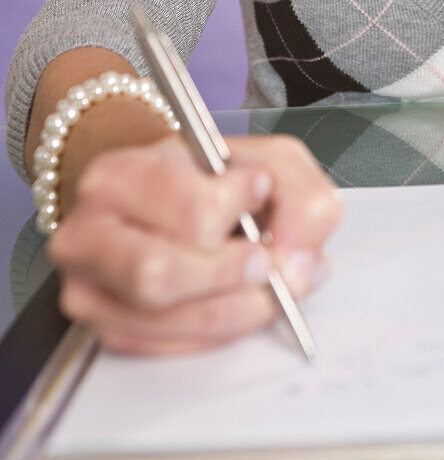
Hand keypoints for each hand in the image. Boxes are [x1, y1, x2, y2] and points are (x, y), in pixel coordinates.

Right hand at [47, 134, 342, 354]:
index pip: (185, 208)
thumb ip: (296, 193)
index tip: (262, 190)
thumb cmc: (209, 177)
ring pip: (169, 317)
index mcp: (117, 176)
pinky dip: (220, 328)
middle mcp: (87, 235)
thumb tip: (299, 256)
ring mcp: (90, 290)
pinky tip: (239, 299)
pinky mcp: (108, 330)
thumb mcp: (259, 158)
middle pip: (159, 273)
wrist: (165, 199)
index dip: (238, 205)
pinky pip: (173, 344)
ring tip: (269, 280)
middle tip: (269, 259)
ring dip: (237, 304)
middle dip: (232, 272)